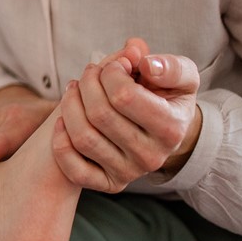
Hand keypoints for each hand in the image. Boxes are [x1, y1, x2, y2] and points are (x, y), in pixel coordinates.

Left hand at [53, 37, 201, 191]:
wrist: (164, 130)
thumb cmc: (166, 96)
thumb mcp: (180, 76)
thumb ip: (168, 66)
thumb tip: (140, 57)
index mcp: (171, 128)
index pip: (124, 96)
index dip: (110, 72)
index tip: (113, 65)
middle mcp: (152, 156)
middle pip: (99, 114)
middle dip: (87, 84)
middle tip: (90, 73)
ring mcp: (129, 172)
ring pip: (83, 138)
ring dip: (69, 105)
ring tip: (75, 89)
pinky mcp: (109, 183)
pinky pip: (75, 170)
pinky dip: (61, 142)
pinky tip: (63, 120)